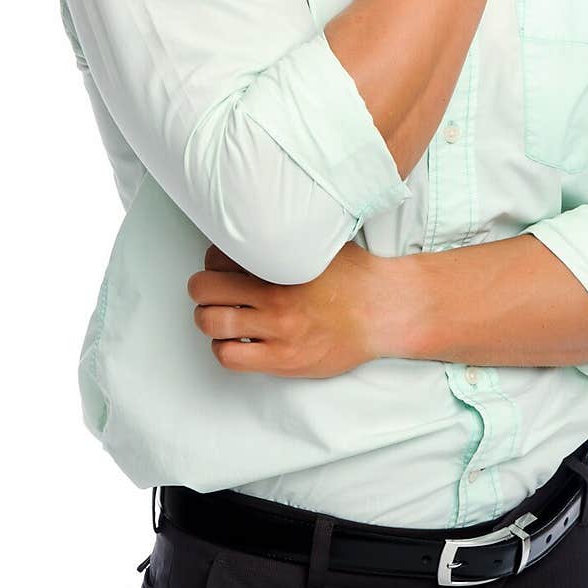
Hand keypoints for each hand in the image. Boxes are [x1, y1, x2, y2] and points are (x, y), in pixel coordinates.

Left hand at [187, 240, 396, 377]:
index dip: (212, 261)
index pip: (218, 257)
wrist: (384, 311)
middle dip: (203, 288)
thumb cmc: (354, 275)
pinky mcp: (283, 360)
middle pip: (205, 289)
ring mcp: (278, 331)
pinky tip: (237, 340)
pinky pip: (230, 356)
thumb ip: (284, 239)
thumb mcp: (319, 242)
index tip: (220, 266)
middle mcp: (275, 297)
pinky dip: (224, 346)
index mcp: (281, 264)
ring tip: (221, 316)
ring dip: (209, 318)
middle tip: (211, 291)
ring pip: (211, 323)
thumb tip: (255, 227)